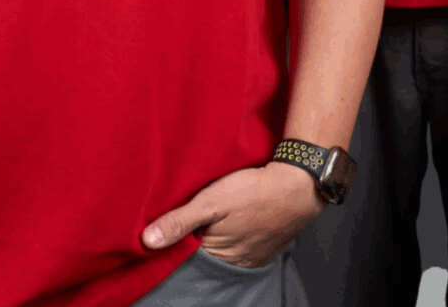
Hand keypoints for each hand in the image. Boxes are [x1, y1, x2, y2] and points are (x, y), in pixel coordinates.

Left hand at [142, 162, 322, 267]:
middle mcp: (232, 262)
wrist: (300, 184)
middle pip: (201, 254)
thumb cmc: (255, 191)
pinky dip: (231, 236)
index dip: (171, 242)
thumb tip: (147, 242)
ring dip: (211, 237)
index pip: (182, 257)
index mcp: (216, 255)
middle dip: (191, 240)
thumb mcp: (211, 201)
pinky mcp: (262, 246)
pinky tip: (229, 219)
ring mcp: (249, 256)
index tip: (160, 227)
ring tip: (206, 217)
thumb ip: (179, 221)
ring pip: (220, 250)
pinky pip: (239, 246)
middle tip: (186, 217)